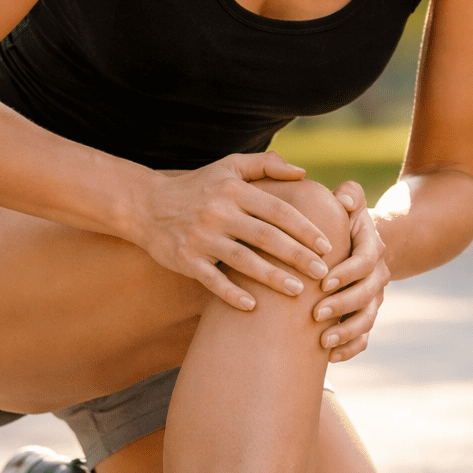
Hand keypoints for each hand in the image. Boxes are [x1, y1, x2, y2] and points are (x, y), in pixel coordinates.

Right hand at [129, 152, 333, 310]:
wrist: (146, 204)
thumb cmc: (197, 186)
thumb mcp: (229, 166)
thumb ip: (266, 165)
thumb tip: (302, 173)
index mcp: (235, 191)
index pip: (278, 210)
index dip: (304, 228)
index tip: (326, 245)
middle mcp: (219, 213)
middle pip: (266, 236)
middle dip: (297, 256)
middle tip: (322, 273)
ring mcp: (201, 237)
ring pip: (243, 260)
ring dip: (272, 277)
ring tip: (297, 291)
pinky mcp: (185, 259)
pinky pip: (211, 280)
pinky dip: (231, 294)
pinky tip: (252, 307)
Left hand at [312, 180, 388, 361]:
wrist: (362, 243)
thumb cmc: (346, 220)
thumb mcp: (350, 201)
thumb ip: (349, 195)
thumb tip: (345, 200)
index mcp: (373, 247)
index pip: (366, 262)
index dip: (347, 273)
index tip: (323, 282)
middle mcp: (377, 275)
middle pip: (367, 295)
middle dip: (342, 306)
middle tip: (315, 314)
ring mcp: (373, 298)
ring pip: (368, 320)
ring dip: (347, 333)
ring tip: (323, 343)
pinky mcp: (365, 315)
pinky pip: (365, 338)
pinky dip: (350, 349)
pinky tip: (329, 358)